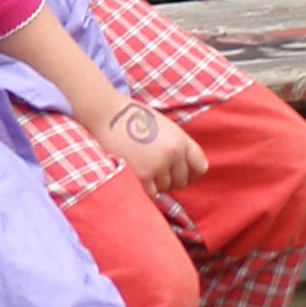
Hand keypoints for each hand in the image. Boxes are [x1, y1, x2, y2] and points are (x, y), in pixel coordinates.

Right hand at [88, 99, 208, 199]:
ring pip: (166, 188)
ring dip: (155, 183)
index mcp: (181, 139)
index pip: (200, 167)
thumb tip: (184, 170)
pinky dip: (145, 189)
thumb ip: (176, 145)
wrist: (105, 113)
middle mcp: (174, 152)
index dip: (190, 173)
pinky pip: (152, 193)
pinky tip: (136, 176)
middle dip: (170, 180)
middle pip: (182, 181)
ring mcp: (159, 164)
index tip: (179, 173)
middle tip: (154, 171)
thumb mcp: (163, 126)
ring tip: (141, 168)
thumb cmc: (131, 117)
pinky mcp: (143, 174)